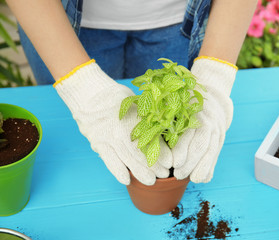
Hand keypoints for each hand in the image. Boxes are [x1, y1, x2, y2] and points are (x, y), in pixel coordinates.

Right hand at [54, 60, 171, 184]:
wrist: (90, 95)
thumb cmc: (117, 97)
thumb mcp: (137, 102)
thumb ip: (149, 116)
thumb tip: (166, 127)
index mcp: (134, 118)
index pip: (152, 140)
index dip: (162, 153)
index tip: (170, 162)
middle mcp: (123, 130)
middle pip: (142, 153)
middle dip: (154, 166)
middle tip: (164, 174)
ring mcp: (109, 139)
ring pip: (127, 159)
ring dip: (140, 172)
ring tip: (151, 181)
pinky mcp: (98, 144)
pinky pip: (109, 161)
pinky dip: (118, 171)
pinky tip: (127, 180)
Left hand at [172, 57, 236, 182]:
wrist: (215, 100)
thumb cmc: (186, 101)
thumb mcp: (175, 101)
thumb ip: (163, 112)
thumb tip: (143, 120)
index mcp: (195, 112)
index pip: (189, 134)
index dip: (181, 150)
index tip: (172, 163)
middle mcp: (208, 122)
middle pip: (201, 146)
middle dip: (190, 163)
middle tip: (177, 175)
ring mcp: (217, 131)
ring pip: (211, 152)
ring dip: (201, 168)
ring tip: (192, 180)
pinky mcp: (220, 140)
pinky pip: (216, 155)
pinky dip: (210, 168)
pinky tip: (203, 178)